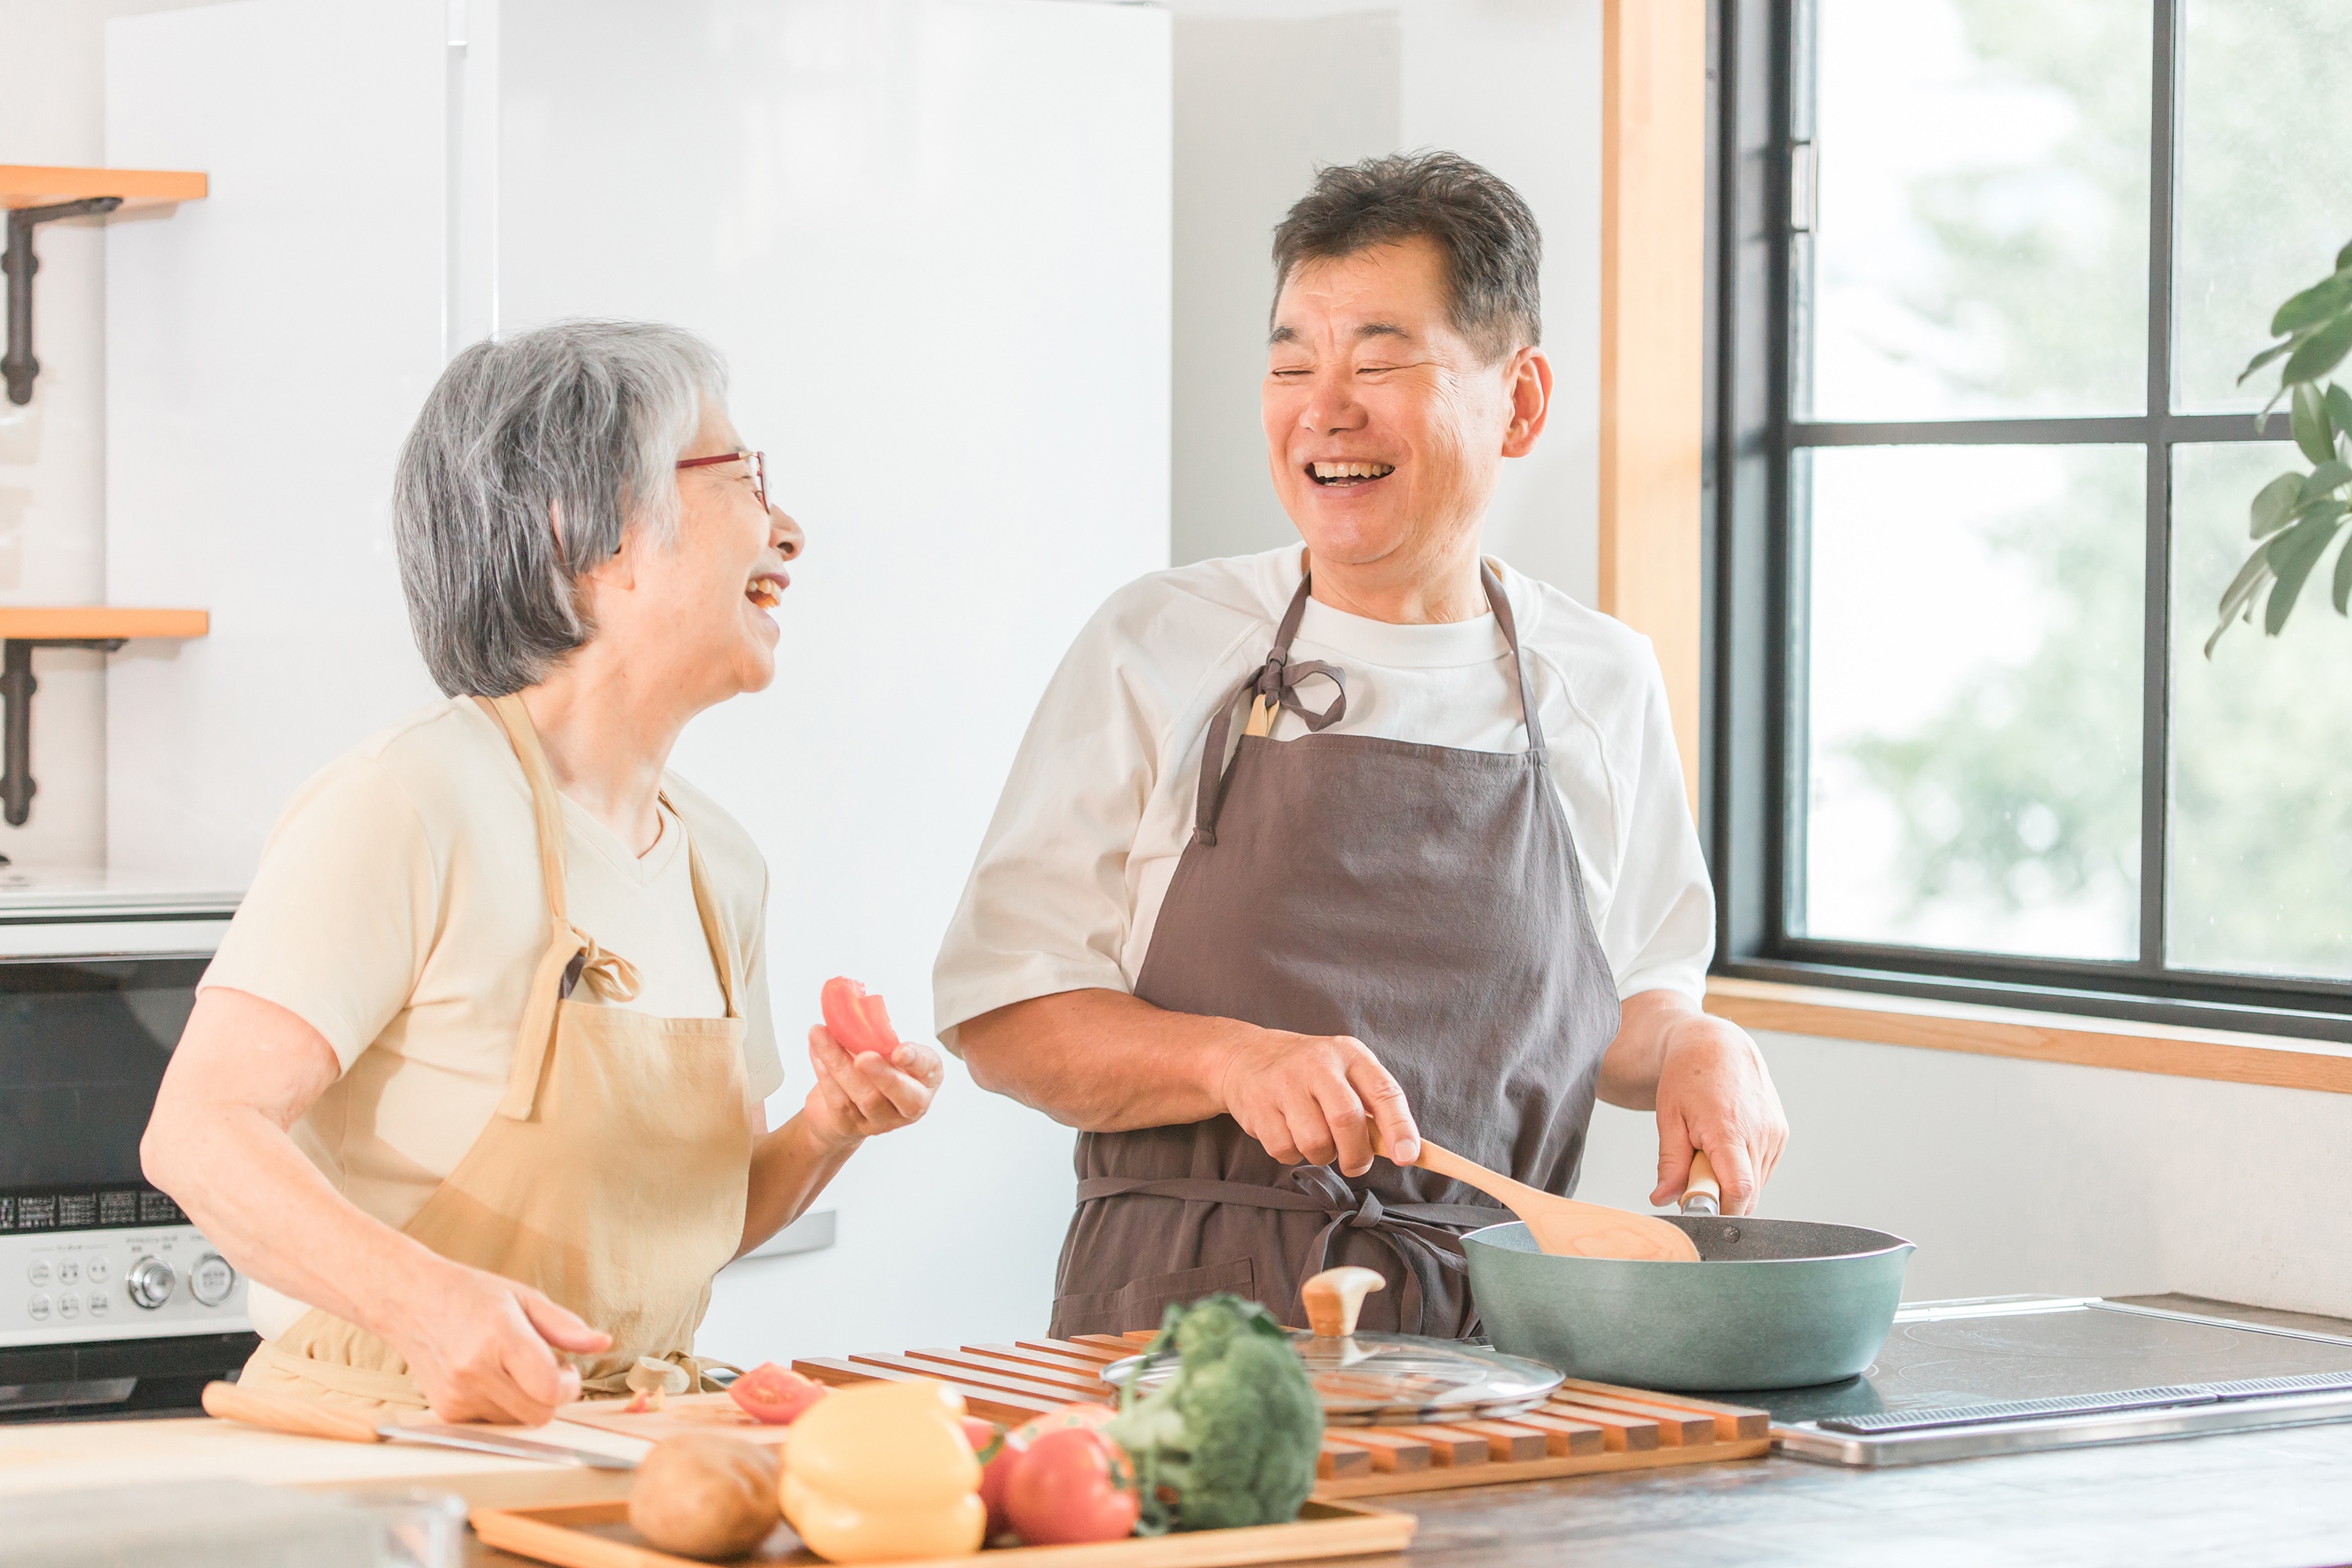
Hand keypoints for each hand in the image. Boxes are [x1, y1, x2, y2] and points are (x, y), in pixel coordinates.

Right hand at [388, 1259, 611, 1425]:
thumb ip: (565, 1326)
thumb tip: (603, 1344)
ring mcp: (456, 1395)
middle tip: (547, 1370)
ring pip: (516, 1423)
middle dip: (552, 1397)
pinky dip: (501, 1407)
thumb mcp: (523, 1297)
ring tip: (515, 1369)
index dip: (570, 1386)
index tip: (568, 1371)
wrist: (410, 1300)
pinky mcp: (446, 1410)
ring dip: (526, 1402)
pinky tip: (493, 1379)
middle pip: (538, 1414)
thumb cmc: (469, 1294)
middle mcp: (475, 1371)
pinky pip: (491, 1424)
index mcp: (500, 1337)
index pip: (549, 1389)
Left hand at [802, 1025, 943, 1149]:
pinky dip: (825, 1073)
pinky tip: (817, 1053)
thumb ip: (877, 1037)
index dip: (917, 1060)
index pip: (929, 1068)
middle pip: (904, 1096)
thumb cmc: (868, 1073)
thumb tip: (853, 1009)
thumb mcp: (881, 1051)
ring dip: (840, 1063)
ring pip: (865, 1097)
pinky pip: (839, 1101)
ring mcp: (882, 1120)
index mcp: (924, 1078)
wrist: (838, 1109)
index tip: (900, 1051)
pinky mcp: (852, 1126)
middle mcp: (909, 1104)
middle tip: (863, 1057)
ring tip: (821, 1036)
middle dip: (882, 1074)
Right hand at [1214, 1024, 1419, 1176]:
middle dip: (1357, 1154)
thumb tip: (1406, 1151)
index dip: (1399, 1127)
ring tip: (1316, 1139)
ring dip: (1322, 1155)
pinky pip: (1285, 1151)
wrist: (1247, 1056)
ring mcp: (1283, 1083)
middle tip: (1356, 1165)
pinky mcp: (1257, 1106)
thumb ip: (1373, 1106)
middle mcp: (1316, 1064)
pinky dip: (1293, 1154)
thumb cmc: (1310, 1073)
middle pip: (1346, 1120)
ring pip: (1315, 1143)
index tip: (1407, 1157)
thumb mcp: (1345, 1072)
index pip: (1383, 1092)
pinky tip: (1290, 1134)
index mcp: (1348, 1054)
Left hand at [1646, 1013, 1786, 1214]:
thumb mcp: (1669, 1119)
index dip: (1721, 1209)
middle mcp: (1760, 1133)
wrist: (1717, 1045)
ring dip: (1732, 1182)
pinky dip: (1744, 1169)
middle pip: (1748, 1194)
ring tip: (1711, 1150)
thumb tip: (1665, 1199)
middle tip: (1696, 1170)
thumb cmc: (1689, 1076)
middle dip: (1720, 1195)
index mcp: (1730, 1129)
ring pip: (1757, 1185)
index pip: (1740, 1190)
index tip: (1699, 1207)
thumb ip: (1670, 1164)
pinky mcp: (1781, 1134)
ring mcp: (1775, 1133)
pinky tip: (1727, 1145)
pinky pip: (1763, 1170)